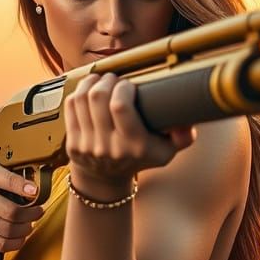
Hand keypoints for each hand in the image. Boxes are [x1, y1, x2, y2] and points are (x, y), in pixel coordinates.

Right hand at [0, 155, 45, 251]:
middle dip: (32, 214)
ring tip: (30, 224)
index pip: (11, 182)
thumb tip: (34, 188)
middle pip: (11, 212)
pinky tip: (20, 237)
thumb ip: (8, 172)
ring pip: (6, 230)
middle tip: (38, 212)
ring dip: (25, 230)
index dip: (30, 190)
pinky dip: (13, 243)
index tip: (37, 194)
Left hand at [64, 73, 196, 196]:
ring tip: (102, 80)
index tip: (130, 85)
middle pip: (99, 98)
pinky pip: (71, 107)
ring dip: (92, 83)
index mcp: (133, 146)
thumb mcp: (166, 151)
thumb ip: (183, 137)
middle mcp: (109, 147)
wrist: (106, 179)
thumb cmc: (139, 158)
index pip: (120, 107)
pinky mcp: (73, 143)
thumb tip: (189, 123)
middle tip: (115, 79)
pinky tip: (88, 88)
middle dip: (107, 81)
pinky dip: (79, 91)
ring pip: (82, 99)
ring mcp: (88, 145)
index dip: (123, 88)